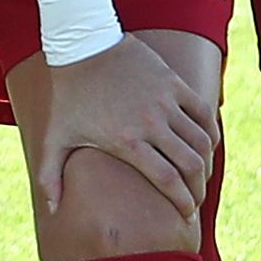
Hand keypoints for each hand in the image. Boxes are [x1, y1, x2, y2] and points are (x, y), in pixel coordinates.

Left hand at [30, 35, 217, 223]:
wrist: (80, 45)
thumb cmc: (66, 94)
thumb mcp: (54, 136)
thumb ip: (50, 176)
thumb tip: (52, 211)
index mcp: (126, 141)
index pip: (167, 180)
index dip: (183, 201)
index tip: (186, 215)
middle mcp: (151, 123)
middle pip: (191, 164)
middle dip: (199, 188)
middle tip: (196, 199)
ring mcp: (165, 101)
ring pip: (202, 140)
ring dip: (207, 162)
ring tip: (202, 175)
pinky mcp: (173, 82)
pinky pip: (203, 112)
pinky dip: (210, 132)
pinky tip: (207, 145)